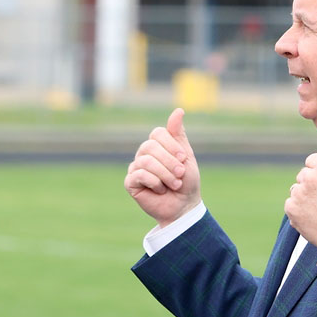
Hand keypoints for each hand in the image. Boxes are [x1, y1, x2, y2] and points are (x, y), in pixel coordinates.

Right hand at [124, 108, 201, 226]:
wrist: (183, 206)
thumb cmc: (186, 182)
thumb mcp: (186, 156)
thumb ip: (178, 134)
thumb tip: (178, 110)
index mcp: (157, 145)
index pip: (158, 133)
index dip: (172, 146)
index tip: (184, 160)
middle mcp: (144, 154)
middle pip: (150, 146)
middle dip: (170, 162)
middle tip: (180, 175)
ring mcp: (135, 167)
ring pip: (146, 161)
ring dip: (165, 174)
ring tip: (175, 184)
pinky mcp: (130, 182)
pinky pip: (139, 175)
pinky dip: (155, 183)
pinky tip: (160, 190)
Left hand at [284, 141, 316, 256]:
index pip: (312, 160)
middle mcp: (310, 177)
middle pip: (303, 174)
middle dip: (311, 184)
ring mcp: (299, 193)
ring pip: (296, 189)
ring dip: (304, 197)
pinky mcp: (291, 208)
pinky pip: (290, 203)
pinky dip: (298, 210)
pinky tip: (312, 216)